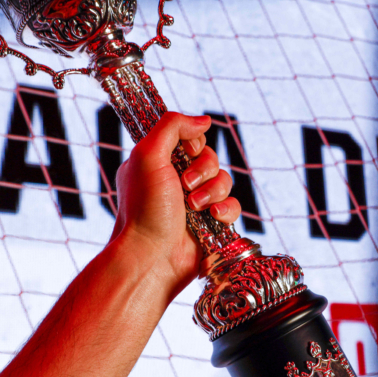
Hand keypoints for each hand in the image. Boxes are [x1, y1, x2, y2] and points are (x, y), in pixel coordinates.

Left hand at [110, 112, 241, 293]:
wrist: (152, 256)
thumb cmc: (144, 210)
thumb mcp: (148, 156)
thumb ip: (172, 127)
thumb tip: (203, 120)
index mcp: (158, 162)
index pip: (189, 138)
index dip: (193, 142)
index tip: (185, 152)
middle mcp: (177, 180)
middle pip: (211, 157)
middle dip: (203, 170)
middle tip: (185, 185)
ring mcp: (196, 203)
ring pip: (225, 180)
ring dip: (212, 191)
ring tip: (194, 207)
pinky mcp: (212, 223)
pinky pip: (233, 205)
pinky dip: (226, 210)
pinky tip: (212, 218)